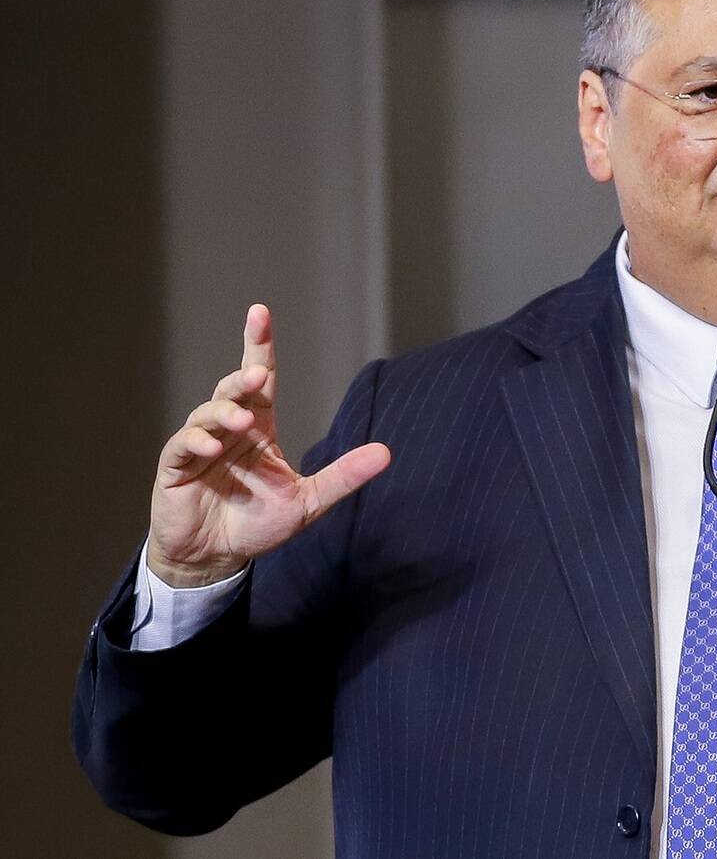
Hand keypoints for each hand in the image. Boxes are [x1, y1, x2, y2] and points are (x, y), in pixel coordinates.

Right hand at [146, 304, 390, 586]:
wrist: (217, 558)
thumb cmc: (258, 524)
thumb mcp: (309, 501)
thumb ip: (343, 476)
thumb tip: (386, 453)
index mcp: (260, 429)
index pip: (260, 378)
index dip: (259, 346)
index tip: (260, 312)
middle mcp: (230, 430)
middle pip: (233, 389)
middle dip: (242, 377)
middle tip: (256, 375)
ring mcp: (200, 446)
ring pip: (207, 412)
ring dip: (224, 412)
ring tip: (242, 422)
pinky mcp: (176, 467)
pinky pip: (182, 444)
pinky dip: (196, 440)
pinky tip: (212, 445)